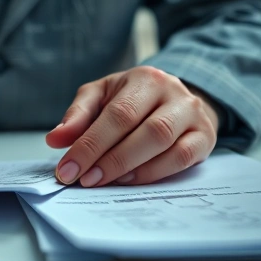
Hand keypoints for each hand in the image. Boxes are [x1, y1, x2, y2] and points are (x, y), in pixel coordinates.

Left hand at [46, 66, 218, 186]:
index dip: (90, 145)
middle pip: (143, 130)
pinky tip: (130, 180)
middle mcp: (174, 93)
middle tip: (84, 180)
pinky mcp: (205, 137)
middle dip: (109, 160)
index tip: (67, 170)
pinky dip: (153, 173)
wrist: (173, 99)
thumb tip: (55, 139)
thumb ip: (78, 115)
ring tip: (103, 181)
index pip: (117, 115)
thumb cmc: (131, 99)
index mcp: (144, 79)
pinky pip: (182, 159)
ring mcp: (193, 115)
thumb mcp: (101, 96)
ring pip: (164, 145)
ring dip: (130, 169)